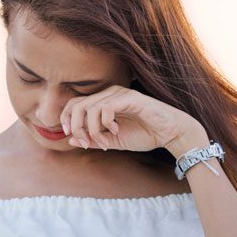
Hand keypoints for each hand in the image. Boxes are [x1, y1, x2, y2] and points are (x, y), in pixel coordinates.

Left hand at [60, 85, 204, 155]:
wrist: (169, 134)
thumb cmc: (143, 135)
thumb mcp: (112, 142)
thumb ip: (92, 140)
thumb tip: (69, 140)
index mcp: (103, 102)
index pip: (74, 104)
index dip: (67, 119)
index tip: (71, 136)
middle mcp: (109, 94)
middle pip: (78, 105)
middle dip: (77, 127)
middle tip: (86, 142)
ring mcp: (120, 94)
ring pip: (90, 108)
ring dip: (94, 130)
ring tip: (106, 142)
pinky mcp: (130, 98)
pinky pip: (106, 108)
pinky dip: (106, 124)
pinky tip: (116, 131)